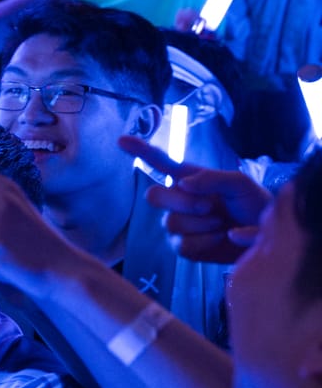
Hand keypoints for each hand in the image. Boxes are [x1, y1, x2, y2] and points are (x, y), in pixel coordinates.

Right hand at [118, 136, 270, 262]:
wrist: (267, 236)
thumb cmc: (254, 204)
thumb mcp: (239, 183)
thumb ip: (211, 178)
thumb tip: (181, 184)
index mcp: (189, 179)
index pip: (159, 162)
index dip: (139, 150)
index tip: (121, 140)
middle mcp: (178, 200)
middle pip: (153, 196)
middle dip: (182, 202)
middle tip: (209, 206)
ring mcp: (178, 225)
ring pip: (170, 223)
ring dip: (201, 225)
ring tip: (221, 224)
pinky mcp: (184, 247)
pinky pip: (180, 245)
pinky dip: (204, 242)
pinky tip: (219, 238)